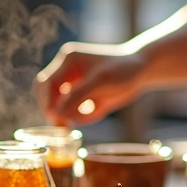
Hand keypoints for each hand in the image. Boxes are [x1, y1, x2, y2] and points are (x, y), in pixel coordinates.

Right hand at [34, 42, 148, 125]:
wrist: (141, 69)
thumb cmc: (123, 70)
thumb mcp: (100, 82)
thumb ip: (77, 96)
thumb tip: (56, 113)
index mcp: (68, 60)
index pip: (46, 83)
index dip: (47, 101)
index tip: (54, 118)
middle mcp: (66, 70)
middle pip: (45, 92)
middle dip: (52, 109)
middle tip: (62, 125)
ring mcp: (72, 82)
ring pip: (57, 103)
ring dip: (66, 113)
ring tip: (85, 116)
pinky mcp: (80, 94)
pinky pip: (71, 110)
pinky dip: (79, 116)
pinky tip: (96, 110)